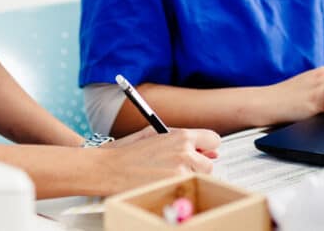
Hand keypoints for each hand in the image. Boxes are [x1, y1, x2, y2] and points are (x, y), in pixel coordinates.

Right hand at [95, 126, 220, 191]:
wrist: (109, 167)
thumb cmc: (129, 151)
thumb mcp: (156, 134)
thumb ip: (184, 140)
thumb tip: (209, 150)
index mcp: (182, 136)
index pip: (214, 139)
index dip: (207, 147)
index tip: (201, 152)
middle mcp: (184, 152)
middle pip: (208, 164)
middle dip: (196, 166)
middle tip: (176, 167)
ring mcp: (180, 172)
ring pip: (198, 178)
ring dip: (187, 178)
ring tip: (165, 174)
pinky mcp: (172, 187)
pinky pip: (185, 189)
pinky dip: (177, 188)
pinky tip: (161, 183)